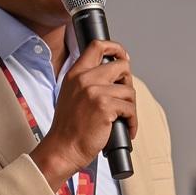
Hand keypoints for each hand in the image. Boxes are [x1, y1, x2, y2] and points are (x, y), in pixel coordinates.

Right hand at [29, 39, 136, 190]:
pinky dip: (132, 122)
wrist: (63, 148)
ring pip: (129, 91)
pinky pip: (131, 109)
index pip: (97, 46)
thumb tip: (114, 77)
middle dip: (128, 82)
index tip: (123, 57)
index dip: (116, 48)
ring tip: (124, 119)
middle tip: (124, 99)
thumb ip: (87, 82)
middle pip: (122, 66)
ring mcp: (96, 91)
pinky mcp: (106, 106)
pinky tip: (126, 129)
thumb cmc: (68, 127)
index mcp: (75, 74)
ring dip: (131, 108)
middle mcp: (85, 79)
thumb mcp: (71, 95)